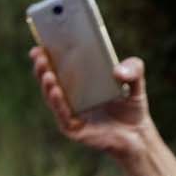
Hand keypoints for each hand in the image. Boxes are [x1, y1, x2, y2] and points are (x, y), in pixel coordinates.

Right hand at [31, 46, 151, 157]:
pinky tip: (55, 91)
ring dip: (47, 83)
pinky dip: (57, 102)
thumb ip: (134, 69)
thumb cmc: (131, 105)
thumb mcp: (136, 82)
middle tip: (39, 54)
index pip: (60, 64)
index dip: (49, 54)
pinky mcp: (72, 127)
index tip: (41, 41)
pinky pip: (62, 114)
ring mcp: (68, 111)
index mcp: (80, 80)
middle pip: (51, 78)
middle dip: (43, 66)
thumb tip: (117, 71)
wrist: (135, 134)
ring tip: (46, 71)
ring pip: (52, 96)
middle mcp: (70, 95)